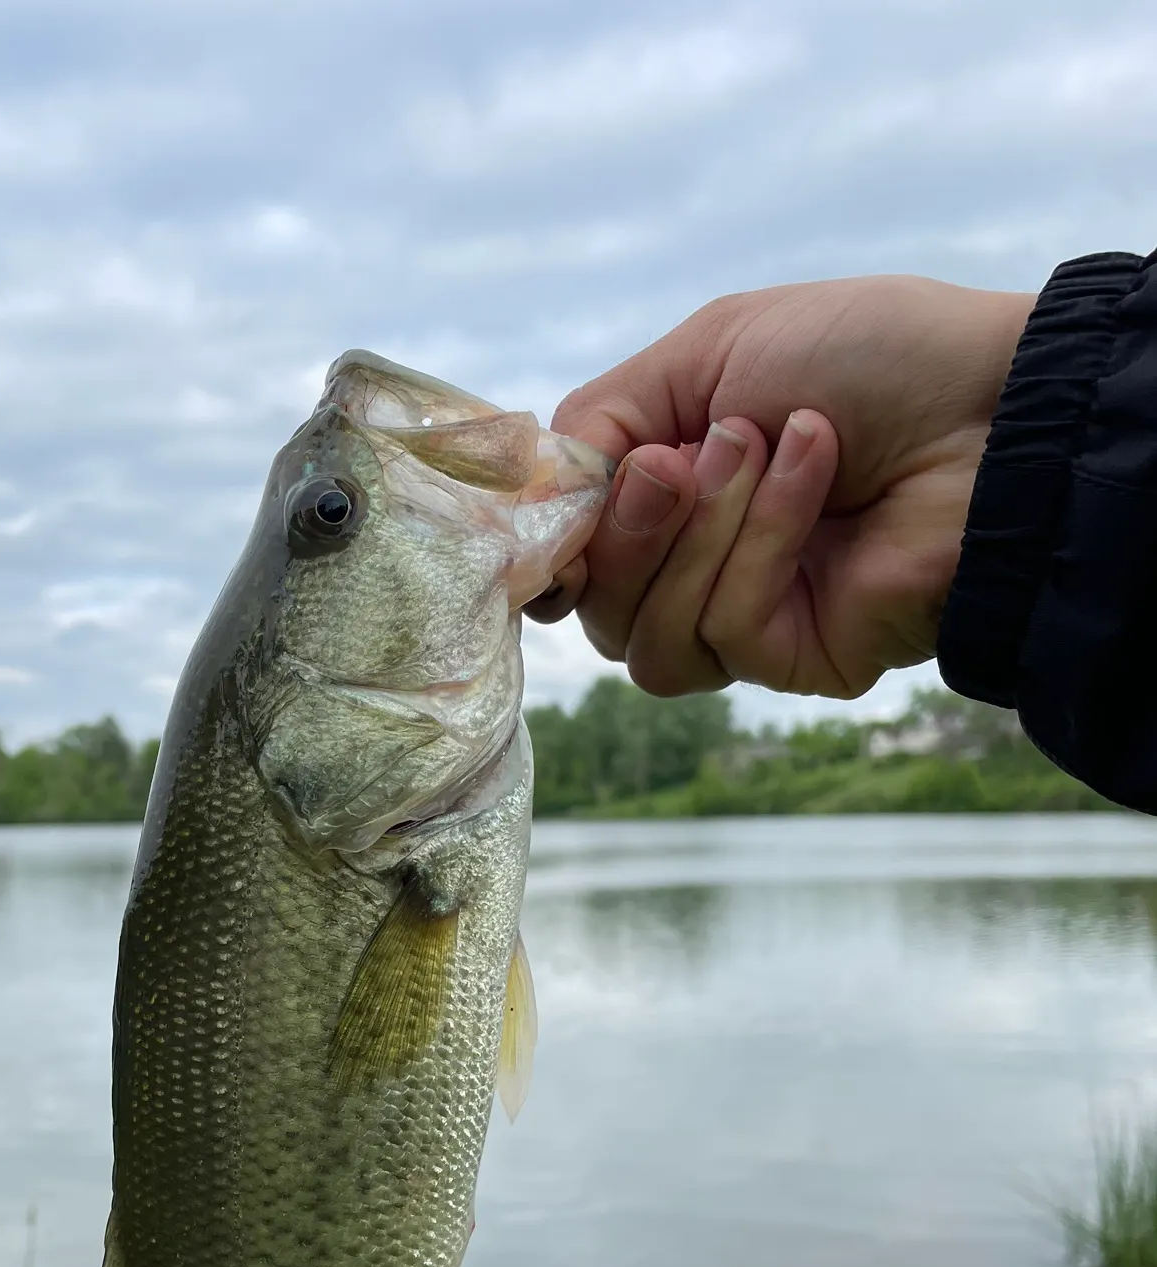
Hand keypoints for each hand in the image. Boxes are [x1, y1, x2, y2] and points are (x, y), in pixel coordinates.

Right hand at [529, 276, 1034, 698]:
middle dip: (628, 528)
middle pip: (594, 608)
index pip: (568, 560)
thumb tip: (530, 517)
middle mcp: (691, 570)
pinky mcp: (792, 660)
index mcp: (666, 500)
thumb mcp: (701, 354)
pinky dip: (764, 541)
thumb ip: (598, 427)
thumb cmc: (859, 357)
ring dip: (699, 534)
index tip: (546, 518)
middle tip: (682, 459)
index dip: (549, 547)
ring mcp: (740, 622)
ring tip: (764, 445)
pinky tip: (818, 472)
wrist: (987, 400)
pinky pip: (727, 631)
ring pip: (644, 638)